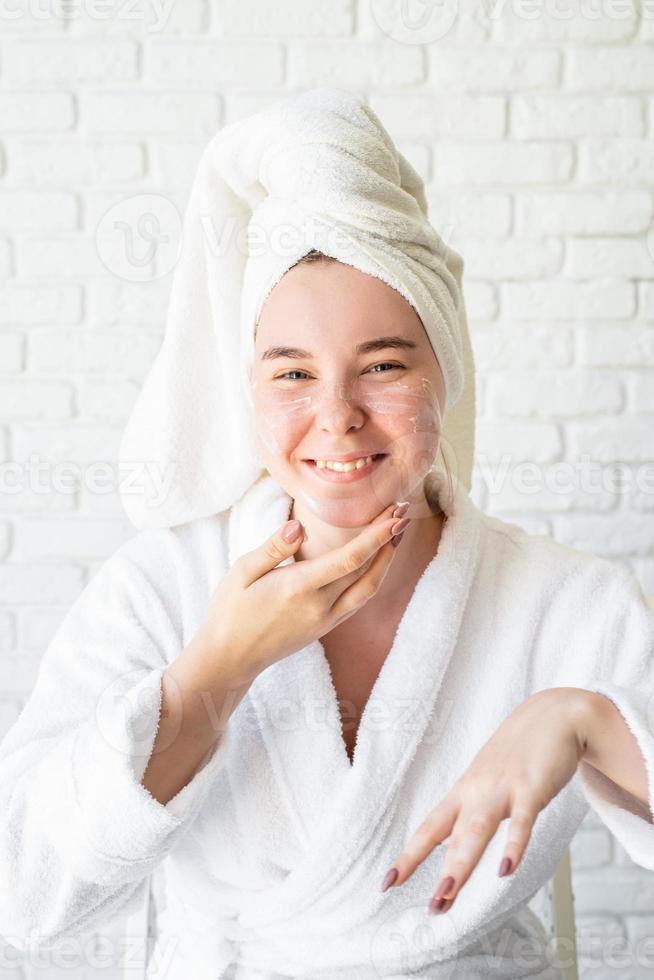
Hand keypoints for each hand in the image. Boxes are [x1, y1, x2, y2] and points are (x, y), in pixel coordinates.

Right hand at [194, 499, 411, 683]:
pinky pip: (358, 601)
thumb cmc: (231, 610)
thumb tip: (299, 526)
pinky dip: (373, 578)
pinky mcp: (325, 628)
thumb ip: (273, 547)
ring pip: (368, 589)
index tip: (395, 514)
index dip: (378, 536)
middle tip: (403, 512)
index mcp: (299, 588)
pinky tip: (376, 562)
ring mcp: (325, 620)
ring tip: (396, 534)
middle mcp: (319, 606)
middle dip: (389, 540)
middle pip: (368, 571)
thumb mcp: (242, 571)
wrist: (229, 657)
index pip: (350, 559)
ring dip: (387, 561)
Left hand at [380, 687, 591, 913]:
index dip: (409, 856)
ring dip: (461, 864)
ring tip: (446, 895)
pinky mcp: (532, 788)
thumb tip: (457, 844)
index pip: (430, 829)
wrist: (553, 714)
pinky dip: (514, 845)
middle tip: (428, 908)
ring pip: (477, 830)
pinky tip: (505, 869)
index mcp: (465, 792)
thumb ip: (475, 811)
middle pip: (450, 835)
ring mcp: (503, 789)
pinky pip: (523, 821)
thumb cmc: (519, 752)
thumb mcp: (489, 781)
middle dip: (437, 872)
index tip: (387, 883)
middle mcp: (477, 791)